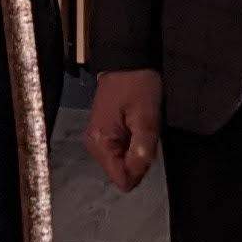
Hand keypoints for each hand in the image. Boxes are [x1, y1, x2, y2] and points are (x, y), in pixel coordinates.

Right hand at [85, 67, 163, 191]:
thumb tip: (135, 177)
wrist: (128, 62)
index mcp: (100, 143)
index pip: (120, 178)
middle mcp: (94, 146)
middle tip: (145, 134)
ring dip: (136, 151)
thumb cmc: (137, 88)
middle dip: (138, 159)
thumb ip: (141, 150)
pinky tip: (137, 127)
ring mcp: (98, 140)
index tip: (147, 149)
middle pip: (121, 172)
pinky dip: (133, 144)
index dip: (139, 170)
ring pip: (122, 163)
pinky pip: (121, 152)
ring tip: (142, 128)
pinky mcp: (104, 134)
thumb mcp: (146, 118)